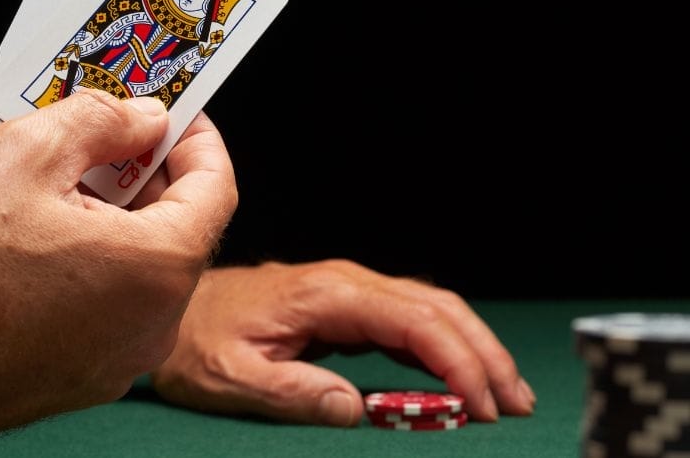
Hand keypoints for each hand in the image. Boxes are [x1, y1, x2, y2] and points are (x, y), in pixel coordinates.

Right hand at [0, 91, 237, 441]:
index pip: (217, 188)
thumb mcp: (25, 154)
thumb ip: (102, 121)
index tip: (174, 116)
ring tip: (63, 191)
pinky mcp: (87, 378)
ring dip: (120, 224)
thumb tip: (144, 118)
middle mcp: (153, 324)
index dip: (197, 141)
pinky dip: (99, 268)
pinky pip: (115, 308)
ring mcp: (121, 360)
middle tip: (107, 142)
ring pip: (144, 271)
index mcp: (155, 267)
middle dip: (150, 178)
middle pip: (181, 230)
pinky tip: (47, 245)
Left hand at [151, 260, 535, 425]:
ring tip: (507, 396)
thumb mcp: (233, 375)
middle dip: (482, 354)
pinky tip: (461, 381)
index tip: (482, 406)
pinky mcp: (346, 310)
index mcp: (325, 295)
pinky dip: (443, 350)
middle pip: (436, 308)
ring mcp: (348, 293)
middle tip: (516, 405)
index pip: (412, 320)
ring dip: (472, 349)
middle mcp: (345, 284)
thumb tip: (358, 409)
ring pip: (430, 311)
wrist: (177, 311)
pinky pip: (408, 324)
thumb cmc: (198, 340)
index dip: (457, 361)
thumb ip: (293, 391)